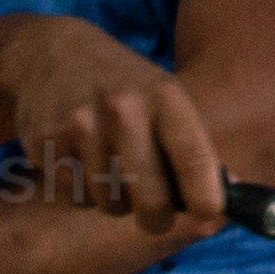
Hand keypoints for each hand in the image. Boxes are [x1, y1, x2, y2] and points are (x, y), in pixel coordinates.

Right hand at [0, 16, 230, 234]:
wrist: (52, 54)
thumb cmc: (124, 87)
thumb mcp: (165, 101)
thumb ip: (194, 151)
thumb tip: (226, 206)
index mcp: (164, 97)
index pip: (193, 156)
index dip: (205, 197)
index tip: (208, 219)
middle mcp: (124, 109)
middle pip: (150, 198)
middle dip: (156, 219)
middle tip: (155, 218)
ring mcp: (82, 125)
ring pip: (110, 203)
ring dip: (114, 202)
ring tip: (111, 172)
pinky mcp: (47, 141)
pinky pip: (75, 196)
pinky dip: (81, 192)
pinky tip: (81, 163)